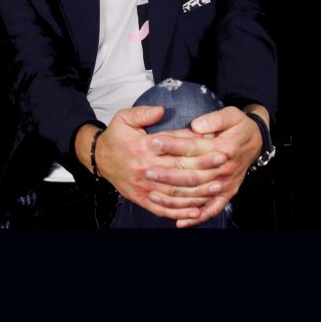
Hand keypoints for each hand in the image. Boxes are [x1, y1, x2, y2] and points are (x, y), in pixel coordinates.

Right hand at [90, 107, 224, 221]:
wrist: (97, 159)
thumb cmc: (115, 137)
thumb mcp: (124, 118)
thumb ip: (143, 113)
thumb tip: (162, 110)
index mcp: (143, 147)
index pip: (174, 145)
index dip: (196, 143)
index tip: (215, 139)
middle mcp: (145, 168)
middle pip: (179, 169)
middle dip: (204, 166)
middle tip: (223, 161)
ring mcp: (144, 187)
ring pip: (175, 192)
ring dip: (197, 190)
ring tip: (217, 186)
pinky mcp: (142, 199)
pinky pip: (163, 208)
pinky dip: (180, 211)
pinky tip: (197, 210)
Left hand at [146, 106, 264, 227]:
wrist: (257, 142)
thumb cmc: (239, 126)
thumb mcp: (230, 115)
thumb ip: (214, 119)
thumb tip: (195, 126)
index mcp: (224, 147)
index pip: (194, 147)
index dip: (173, 144)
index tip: (154, 142)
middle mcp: (225, 169)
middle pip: (192, 174)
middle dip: (168, 173)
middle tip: (147, 170)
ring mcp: (226, 184)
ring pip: (197, 194)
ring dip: (175, 196)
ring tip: (153, 193)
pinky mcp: (227, 194)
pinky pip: (211, 209)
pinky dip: (196, 218)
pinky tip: (180, 222)